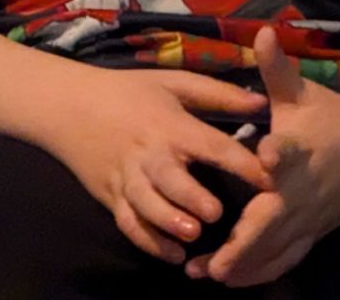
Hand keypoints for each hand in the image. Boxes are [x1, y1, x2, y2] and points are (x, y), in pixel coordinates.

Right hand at [37, 62, 268, 265]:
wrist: (68, 105)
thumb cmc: (128, 92)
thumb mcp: (172, 83)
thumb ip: (218, 95)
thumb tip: (262, 104)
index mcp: (169, 124)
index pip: (209, 144)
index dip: (240, 162)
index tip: (270, 180)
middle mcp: (148, 153)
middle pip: (169, 177)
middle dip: (190, 195)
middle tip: (215, 212)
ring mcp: (127, 178)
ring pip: (146, 205)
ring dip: (168, 221)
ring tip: (192, 234)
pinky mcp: (112, 198)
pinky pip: (130, 224)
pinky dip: (149, 242)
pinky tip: (174, 255)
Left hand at [188, 31, 339, 285]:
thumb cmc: (330, 115)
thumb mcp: (302, 91)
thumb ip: (276, 68)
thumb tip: (262, 30)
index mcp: (299, 152)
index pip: (287, 155)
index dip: (275, 155)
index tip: (264, 158)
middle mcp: (304, 192)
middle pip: (273, 223)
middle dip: (239, 246)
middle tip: (204, 266)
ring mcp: (311, 218)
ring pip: (278, 251)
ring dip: (245, 267)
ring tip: (207, 277)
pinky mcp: (316, 233)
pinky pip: (288, 259)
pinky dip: (263, 272)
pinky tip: (236, 281)